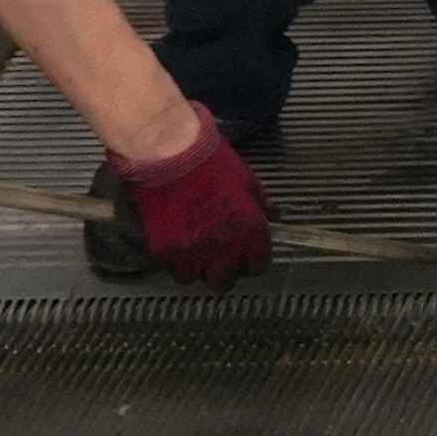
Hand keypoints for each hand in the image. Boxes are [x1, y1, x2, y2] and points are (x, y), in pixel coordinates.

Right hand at [115, 116, 274, 288]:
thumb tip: (274, 216)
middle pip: (224, 282)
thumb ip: (261, 204)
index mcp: (249, 230)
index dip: (253, 260)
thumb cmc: (212, 161)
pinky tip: (174, 243)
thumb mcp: (246, 179)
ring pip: (193, 278)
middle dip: (223, 272)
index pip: (257, 265)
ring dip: (195, 268)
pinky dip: (172, 259)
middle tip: (219, 258)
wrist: (169, 153)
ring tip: (193, 251)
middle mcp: (222, 248)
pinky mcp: (162, 251)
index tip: (247, 254)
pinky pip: (169, 266)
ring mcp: (190, 253)